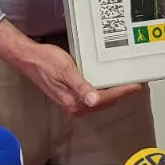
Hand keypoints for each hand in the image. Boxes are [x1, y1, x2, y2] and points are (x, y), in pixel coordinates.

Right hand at [9, 40, 142, 115]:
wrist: (28, 59)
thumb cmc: (45, 62)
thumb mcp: (65, 70)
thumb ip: (80, 87)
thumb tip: (94, 100)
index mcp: (75, 102)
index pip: (105, 99)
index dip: (122, 92)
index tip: (136, 86)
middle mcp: (75, 106)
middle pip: (104, 102)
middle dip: (120, 94)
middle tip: (134, 83)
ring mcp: (72, 101)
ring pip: (99, 101)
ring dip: (112, 93)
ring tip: (124, 82)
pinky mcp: (70, 95)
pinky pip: (91, 96)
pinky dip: (102, 90)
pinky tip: (105, 82)